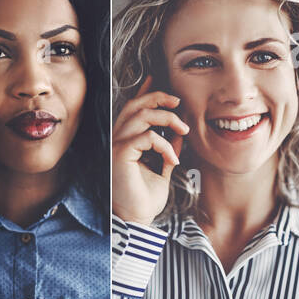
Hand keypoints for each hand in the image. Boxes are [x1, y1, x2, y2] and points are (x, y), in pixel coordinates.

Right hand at [112, 75, 187, 224]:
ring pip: (141, 116)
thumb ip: (168, 149)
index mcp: (125, 142)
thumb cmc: (144, 199)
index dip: (145, 92)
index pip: (133, 109)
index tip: (157, 78)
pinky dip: (164, 145)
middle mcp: (117, 140)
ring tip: (183, 130)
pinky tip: (173, 159)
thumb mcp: (162, 168)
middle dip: (158, 98)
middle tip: (179, 102)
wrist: (136, 219)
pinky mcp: (120, 155)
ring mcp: (116, 146)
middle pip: (135, 105)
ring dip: (166, 119)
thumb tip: (179, 134)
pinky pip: (145, 137)